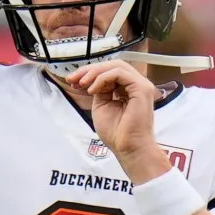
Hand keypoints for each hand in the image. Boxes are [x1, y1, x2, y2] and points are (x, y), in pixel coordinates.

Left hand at [66, 60, 170, 182]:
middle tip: (73, 79)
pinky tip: (92, 90)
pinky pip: (119, 73)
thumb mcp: (101, 105)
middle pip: (112, 65)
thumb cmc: (116, 133)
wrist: (128, 148)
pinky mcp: (142, 88)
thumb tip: (92, 78)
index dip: (90, 73)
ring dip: (94, 72)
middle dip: (90, 70)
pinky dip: (102, 78)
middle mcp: (136, 84)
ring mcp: (141, 85)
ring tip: (81, 84)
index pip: (110, 72)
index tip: (73, 82)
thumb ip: (100, 90)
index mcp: (128, 88)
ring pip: (116, 66)